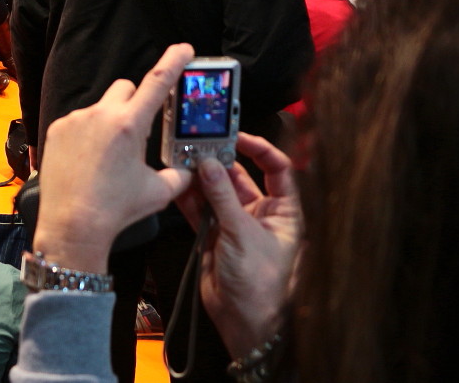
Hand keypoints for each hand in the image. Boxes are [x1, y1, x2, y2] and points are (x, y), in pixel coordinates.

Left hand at [32, 44, 196, 272]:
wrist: (72, 224)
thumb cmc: (116, 209)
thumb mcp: (159, 191)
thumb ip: (180, 173)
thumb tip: (190, 167)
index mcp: (130, 125)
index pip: (158, 82)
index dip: (174, 62)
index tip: (183, 49)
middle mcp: (101, 115)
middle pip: (126, 88)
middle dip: (136, 102)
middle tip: (138, 130)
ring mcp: (76, 120)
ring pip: (101, 107)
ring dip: (111, 121)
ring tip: (108, 156)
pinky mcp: (58, 129)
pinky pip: (80, 121)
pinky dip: (88, 133)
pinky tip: (88, 160)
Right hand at [174, 134, 301, 357]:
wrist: (243, 321)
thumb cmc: (260, 283)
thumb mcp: (243, 234)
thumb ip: (222, 197)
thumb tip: (208, 164)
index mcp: (282, 211)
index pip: (276, 169)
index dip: (259, 149)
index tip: (236, 136)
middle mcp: (259, 213)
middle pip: (239, 176)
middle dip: (218, 162)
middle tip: (198, 148)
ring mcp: (233, 223)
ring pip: (215, 190)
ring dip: (199, 178)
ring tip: (182, 163)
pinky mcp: (211, 234)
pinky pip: (198, 208)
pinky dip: (187, 197)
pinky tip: (176, 184)